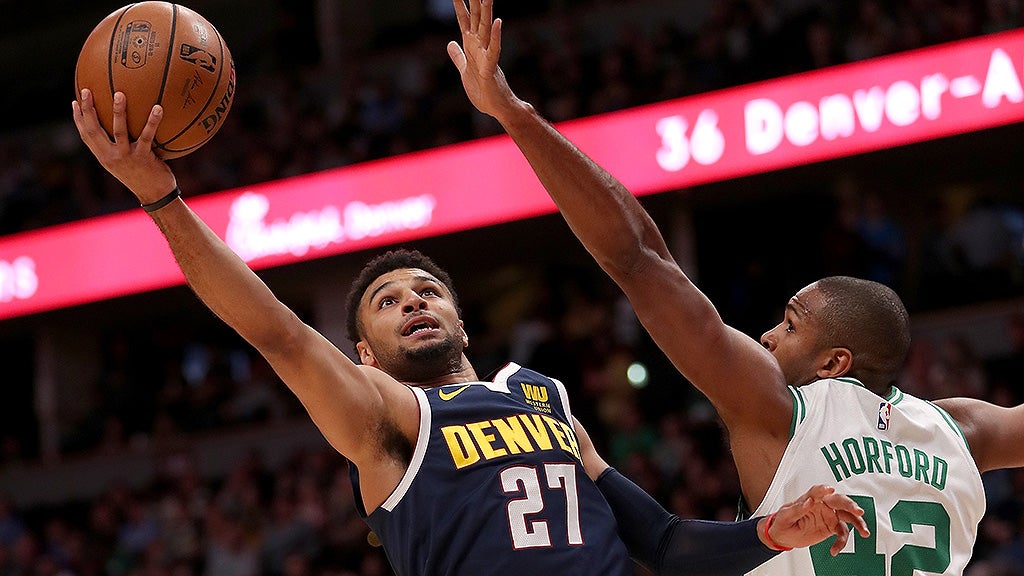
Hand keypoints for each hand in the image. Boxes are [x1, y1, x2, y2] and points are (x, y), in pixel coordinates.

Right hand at [72, 88, 176, 203]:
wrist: (156, 196)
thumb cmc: (143, 176)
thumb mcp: (126, 163)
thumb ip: (120, 147)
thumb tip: (124, 126)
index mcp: (104, 157)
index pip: (86, 135)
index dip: (78, 119)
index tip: (74, 102)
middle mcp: (111, 156)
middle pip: (94, 130)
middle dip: (88, 109)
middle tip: (86, 90)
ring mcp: (126, 157)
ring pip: (118, 131)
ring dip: (118, 111)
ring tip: (119, 94)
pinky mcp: (142, 158)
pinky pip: (146, 136)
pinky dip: (152, 121)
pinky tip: (158, 108)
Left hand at [447, 0, 520, 120]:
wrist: (497, 108)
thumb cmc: (484, 90)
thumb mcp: (464, 70)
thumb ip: (458, 56)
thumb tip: (450, 43)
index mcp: (472, 46)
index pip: (464, 21)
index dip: (459, 5)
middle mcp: (480, 46)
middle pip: (476, 18)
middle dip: (474, 1)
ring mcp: (487, 55)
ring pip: (485, 28)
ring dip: (486, 11)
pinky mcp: (491, 68)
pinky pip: (494, 49)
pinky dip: (495, 36)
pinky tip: (497, 22)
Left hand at [762, 484, 869, 554]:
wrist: (783, 536)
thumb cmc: (783, 522)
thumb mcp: (785, 516)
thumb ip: (798, 508)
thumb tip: (809, 501)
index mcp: (810, 498)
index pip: (818, 491)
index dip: (824, 490)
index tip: (830, 490)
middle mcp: (823, 505)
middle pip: (839, 501)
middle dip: (850, 505)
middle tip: (858, 511)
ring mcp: (829, 516)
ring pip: (847, 516)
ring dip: (857, 523)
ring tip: (864, 532)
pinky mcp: (831, 528)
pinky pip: (842, 533)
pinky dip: (841, 542)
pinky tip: (835, 550)